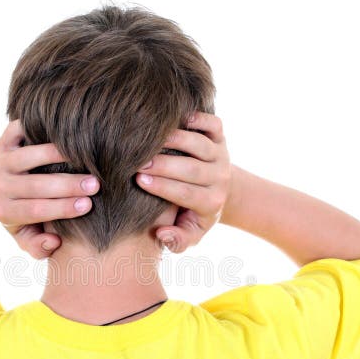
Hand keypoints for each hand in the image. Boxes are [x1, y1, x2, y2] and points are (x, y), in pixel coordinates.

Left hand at [0, 119, 99, 258]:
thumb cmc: (23, 216)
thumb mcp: (27, 237)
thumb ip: (39, 247)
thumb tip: (54, 242)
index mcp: (6, 212)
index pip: (35, 210)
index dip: (62, 208)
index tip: (88, 205)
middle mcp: (0, 186)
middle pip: (35, 185)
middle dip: (67, 184)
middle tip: (96, 184)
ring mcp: (1, 161)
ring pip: (29, 156)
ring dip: (58, 155)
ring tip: (86, 155)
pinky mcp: (3, 141)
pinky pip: (20, 130)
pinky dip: (40, 128)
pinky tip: (66, 132)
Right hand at [135, 111, 232, 252]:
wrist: (219, 192)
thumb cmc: (194, 214)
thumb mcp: (189, 233)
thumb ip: (176, 240)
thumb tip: (162, 234)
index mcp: (211, 202)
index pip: (187, 194)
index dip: (163, 187)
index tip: (139, 180)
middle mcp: (219, 178)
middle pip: (192, 169)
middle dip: (165, 165)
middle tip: (139, 161)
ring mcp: (220, 155)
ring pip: (201, 144)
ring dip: (176, 140)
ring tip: (150, 138)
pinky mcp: (220, 137)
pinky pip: (212, 124)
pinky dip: (197, 118)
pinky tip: (174, 118)